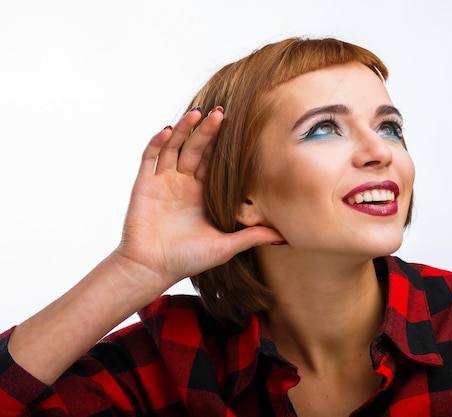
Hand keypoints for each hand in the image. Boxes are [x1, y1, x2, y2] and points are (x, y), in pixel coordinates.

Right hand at [115, 108, 282, 292]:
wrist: (152, 270)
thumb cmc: (187, 259)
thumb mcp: (225, 247)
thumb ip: (251, 237)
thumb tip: (284, 235)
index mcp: (202, 193)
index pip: (214, 161)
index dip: (223, 144)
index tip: (239, 127)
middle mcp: (183, 183)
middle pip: (196, 149)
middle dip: (208, 131)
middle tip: (222, 113)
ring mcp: (163, 181)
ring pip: (174, 147)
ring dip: (183, 129)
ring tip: (197, 114)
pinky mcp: (144, 184)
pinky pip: (150, 158)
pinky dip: (157, 142)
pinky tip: (167, 130)